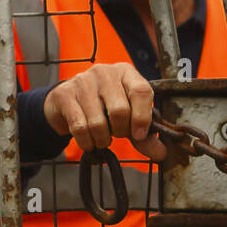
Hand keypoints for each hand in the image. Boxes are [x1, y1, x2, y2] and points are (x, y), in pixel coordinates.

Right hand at [43, 63, 166, 160]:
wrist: (66, 102)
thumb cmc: (102, 107)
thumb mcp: (127, 117)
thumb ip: (144, 135)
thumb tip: (161, 154)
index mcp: (125, 73)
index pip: (141, 91)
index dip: (142, 117)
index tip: (139, 135)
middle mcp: (104, 72)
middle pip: (120, 110)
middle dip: (120, 131)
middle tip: (116, 134)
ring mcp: (82, 81)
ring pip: (98, 122)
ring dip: (102, 139)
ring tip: (101, 138)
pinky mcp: (65, 95)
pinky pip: (79, 127)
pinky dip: (86, 142)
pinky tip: (88, 141)